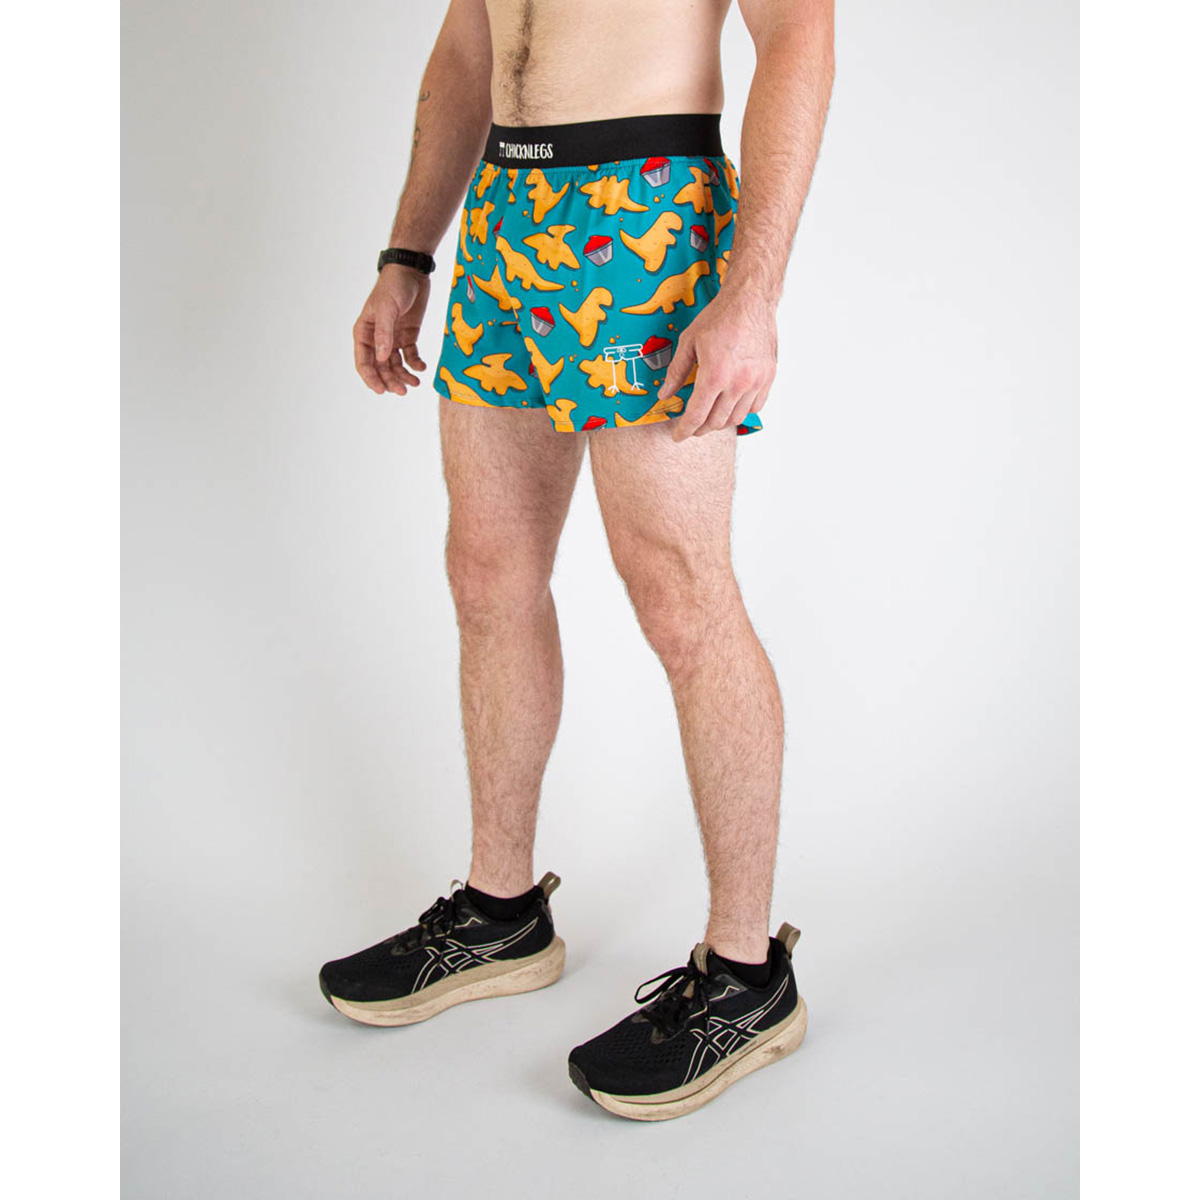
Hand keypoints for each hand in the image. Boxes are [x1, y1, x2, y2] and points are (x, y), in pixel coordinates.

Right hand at [353, 265, 430, 394]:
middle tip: (403, 391)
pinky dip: (415, 364)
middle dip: (390, 381)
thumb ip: (384, 333)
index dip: (371, 378)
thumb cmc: (394, 286)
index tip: (382, 391)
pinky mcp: (408, 336)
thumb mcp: (387, 308)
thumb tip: (382, 358)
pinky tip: (422, 368)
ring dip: (403, 376)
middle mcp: (377, 338)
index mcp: (364, 332)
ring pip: (395, 365)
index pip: (363, 362)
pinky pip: (410, 356)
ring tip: (415, 383)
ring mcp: (393, 338)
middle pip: (381, 367)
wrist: (412, 271)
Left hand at [656, 289, 777, 439]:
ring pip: (736, 418)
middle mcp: (738, 383)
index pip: (697, 416)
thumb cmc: (719, 317)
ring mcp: (756, 382)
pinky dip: (741, 411)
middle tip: (692, 426)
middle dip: (701, 428)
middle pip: (716, 421)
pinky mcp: (768, 377)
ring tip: (710, 416)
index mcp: (715, 375)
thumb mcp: (689, 342)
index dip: (685, 430)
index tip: (678, 436)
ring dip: (720, 422)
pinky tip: (731, 405)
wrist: (750, 301)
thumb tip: (664, 395)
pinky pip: (755, 407)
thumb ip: (676, 372)